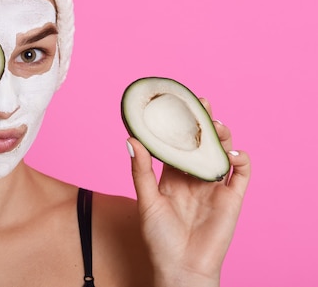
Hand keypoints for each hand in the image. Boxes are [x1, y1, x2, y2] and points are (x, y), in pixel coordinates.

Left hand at [129, 98, 250, 286]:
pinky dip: (241, 160)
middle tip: (202, 104)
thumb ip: (141, 171)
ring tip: (216, 126)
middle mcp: (194, 177)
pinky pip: (241, 174)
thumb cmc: (158, 238)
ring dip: (222, 137)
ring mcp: (214, 187)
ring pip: (222, 153)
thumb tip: (130, 139)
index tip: (178, 103)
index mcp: (173, 176)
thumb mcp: (146, 200)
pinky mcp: (231, 199)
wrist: (180, 268)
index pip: (178, 143)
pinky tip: (233, 153)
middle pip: (202, 144)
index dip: (180, 124)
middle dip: (204, 123)